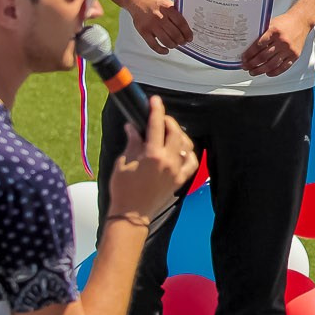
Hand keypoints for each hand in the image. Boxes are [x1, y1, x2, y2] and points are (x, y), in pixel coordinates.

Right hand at [105, 96, 198, 221]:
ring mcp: (177, 170)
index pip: (156, 125)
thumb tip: (133, 126)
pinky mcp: (180, 180)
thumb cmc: (123, 189)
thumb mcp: (123, 162)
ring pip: (186, 145)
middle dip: (168, 120)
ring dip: (179, 134)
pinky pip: (192, 162)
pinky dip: (189, 153)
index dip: (156, 109)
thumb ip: (132, 142)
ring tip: (169, 132)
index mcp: (152, 154)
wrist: (131, 214)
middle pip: (175, 132)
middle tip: (159, 117)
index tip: (154, 100)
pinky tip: (181, 149)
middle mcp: (168, 160)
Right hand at [126, 0, 192, 54]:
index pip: (181, 23)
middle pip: (175, 33)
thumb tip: (186, 28)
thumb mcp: (167, 3)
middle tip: (183, 42)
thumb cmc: (154, 2)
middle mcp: (159, 17)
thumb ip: (176, 14)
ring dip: (173, 45)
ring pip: (166, 40)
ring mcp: (151, 25)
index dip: (187, 32)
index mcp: (168, 9)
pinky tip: (165, 50)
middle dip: (181, 40)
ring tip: (175, 45)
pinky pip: (153, 45)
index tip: (190, 37)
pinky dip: (161, 50)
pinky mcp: (143, 31)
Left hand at [242, 9, 310, 76]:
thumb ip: (261, 33)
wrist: (301, 21)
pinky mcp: (295, 55)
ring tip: (253, 72)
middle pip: (263, 57)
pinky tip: (268, 73)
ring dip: (260, 70)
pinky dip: (274, 72)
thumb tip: (247, 45)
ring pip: (272, 64)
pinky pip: (283, 67)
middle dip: (252, 64)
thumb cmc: (286, 22)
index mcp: (274, 31)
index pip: (258, 45)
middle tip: (246, 66)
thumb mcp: (271, 23)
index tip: (243, 58)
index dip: (249, 54)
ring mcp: (289, 49)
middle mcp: (282, 41)